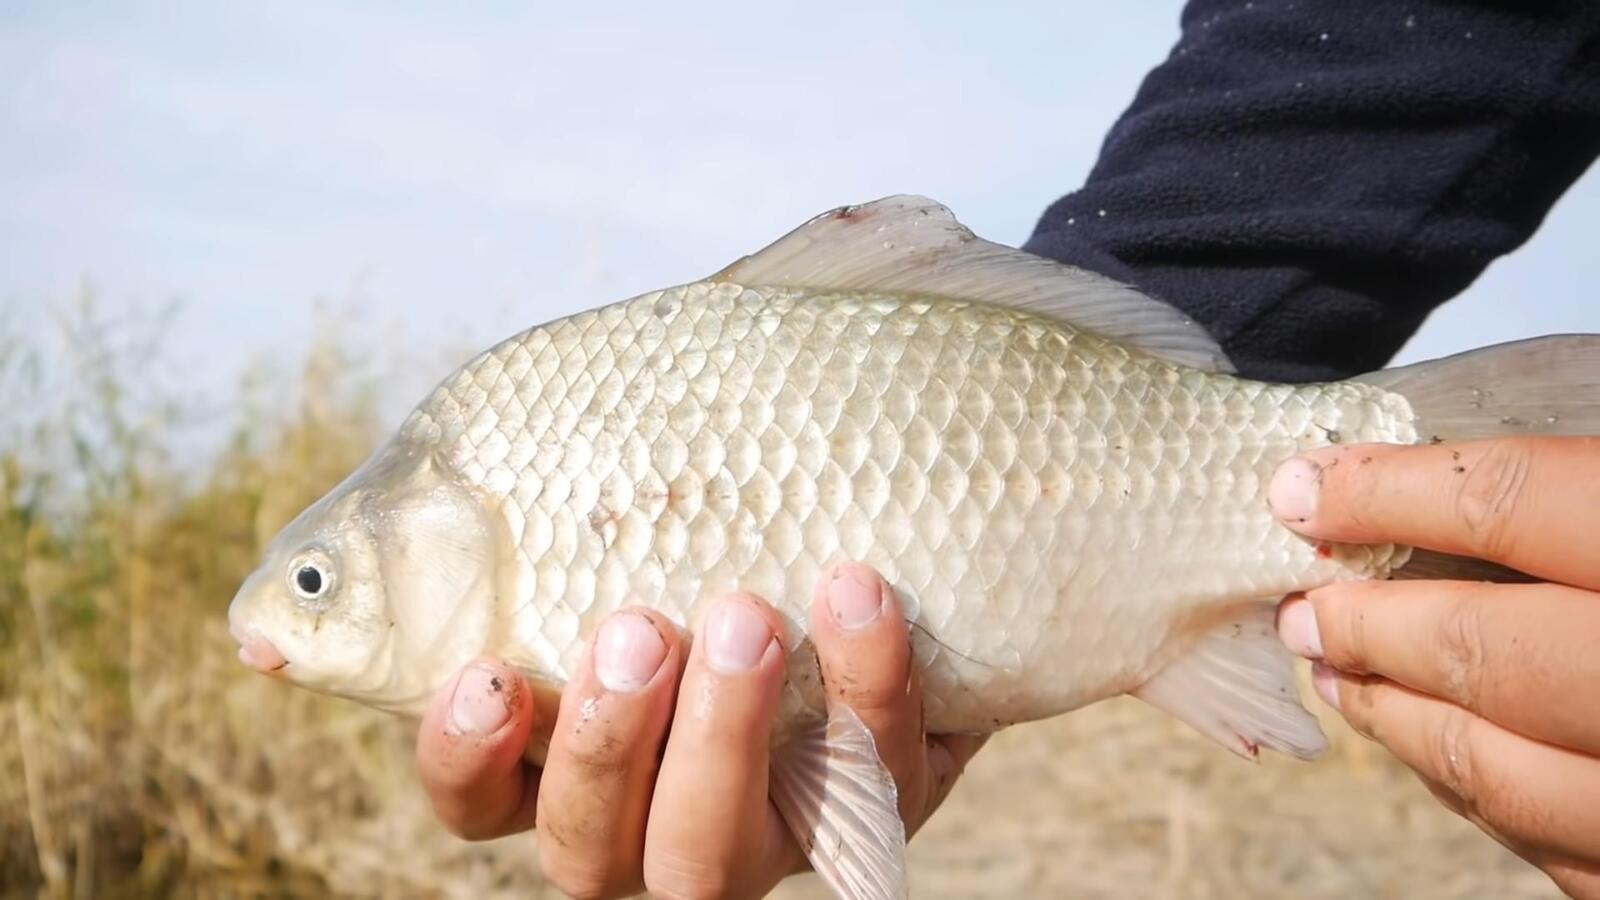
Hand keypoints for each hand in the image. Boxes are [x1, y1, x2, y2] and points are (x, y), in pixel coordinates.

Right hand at [413, 562, 984, 898]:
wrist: (889, 567)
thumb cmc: (719, 544)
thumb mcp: (643, 523)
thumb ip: (587, 505)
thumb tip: (534, 423)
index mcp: (569, 766)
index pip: (481, 802)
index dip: (466, 759)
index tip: (485, 674)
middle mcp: (652, 825)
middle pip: (594, 850)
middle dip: (607, 744)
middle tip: (639, 632)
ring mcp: (764, 834)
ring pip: (712, 855)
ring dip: (724, 734)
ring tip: (745, 618)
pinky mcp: (876, 806)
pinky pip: (875, 784)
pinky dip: (868, 687)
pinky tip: (858, 596)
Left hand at [1269, 437, 1599, 897]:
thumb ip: (1574, 493)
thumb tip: (1445, 474)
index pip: (1512, 505)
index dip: (1390, 492)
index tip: (1303, 489)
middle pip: (1484, 649)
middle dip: (1368, 625)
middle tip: (1302, 609)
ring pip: (1498, 769)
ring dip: (1395, 718)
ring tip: (1336, 674)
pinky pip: (1543, 843)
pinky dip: (1469, 790)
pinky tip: (1431, 749)